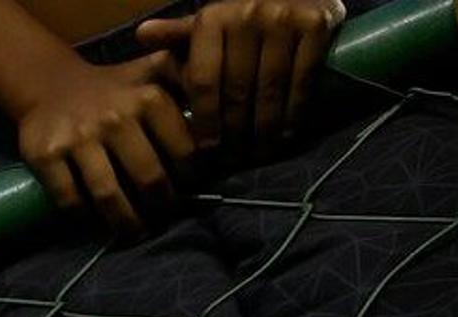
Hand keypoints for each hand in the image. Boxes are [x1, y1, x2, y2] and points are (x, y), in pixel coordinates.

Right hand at [9, 50, 193, 235]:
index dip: (189, 178)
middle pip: (148, 178)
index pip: (182, 151)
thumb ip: (192, 80)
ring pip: (108, 194)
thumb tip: (226, 111)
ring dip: (126, 222)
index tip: (187, 190)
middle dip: (160, 205)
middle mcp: (115, 117)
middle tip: (163, 217)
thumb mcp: (157, 69)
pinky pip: (69, 198)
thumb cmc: (114, 86)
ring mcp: (78, 138)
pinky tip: (96, 223)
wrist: (51, 86)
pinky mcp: (46, 156)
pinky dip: (84, 217)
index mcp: (148, 97)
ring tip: (135, 233)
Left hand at [136, 0, 339, 157]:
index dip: (205, 120)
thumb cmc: (244, 15)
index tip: (207, 150)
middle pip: (237, 90)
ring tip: (258, 154)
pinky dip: (293, 111)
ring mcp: (283, 18)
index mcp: (213, 19)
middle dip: (234, 132)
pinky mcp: (316, 24)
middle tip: (234, 160)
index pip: (204, 81)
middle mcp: (247, 15)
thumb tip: (141, 35)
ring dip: (263, 129)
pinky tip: (285, 135)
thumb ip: (178, 35)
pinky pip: (301, 79)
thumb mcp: (210, 23)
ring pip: (269, 89)